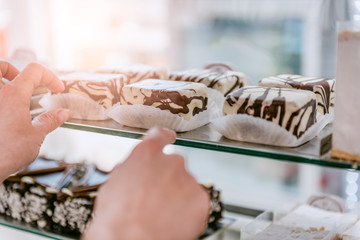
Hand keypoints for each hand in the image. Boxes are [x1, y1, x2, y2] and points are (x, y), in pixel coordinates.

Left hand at [0, 61, 69, 181]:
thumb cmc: (6, 153)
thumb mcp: (35, 136)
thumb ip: (50, 120)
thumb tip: (64, 113)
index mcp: (13, 94)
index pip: (34, 71)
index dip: (50, 77)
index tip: (57, 90)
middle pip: (2, 66)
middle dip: (15, 71)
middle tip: (26, 86)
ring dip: (4, 84)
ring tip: (15, 98)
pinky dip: (1, 101)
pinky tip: (7, 115)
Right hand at [84, 127, 209, 239]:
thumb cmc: (117, 218)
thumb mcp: (114, 183)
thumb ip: (131, 169)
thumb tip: (136, 170)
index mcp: (147, 153)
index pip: (160, 135)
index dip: (164, 137)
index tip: (169, 138)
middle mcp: (171, 161)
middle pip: (173, 164)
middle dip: (167, 178)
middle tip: (155, 197)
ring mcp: (188, 179)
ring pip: (185, 184)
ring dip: (177, 195)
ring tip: (161, 213)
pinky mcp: (200, 198)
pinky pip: (195, 200)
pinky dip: (188, 209)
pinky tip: (173, 219)